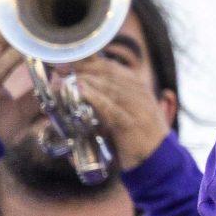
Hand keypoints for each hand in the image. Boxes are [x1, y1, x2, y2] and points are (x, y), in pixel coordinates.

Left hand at [67, 56, 172, 170]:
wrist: (157, 158)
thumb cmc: (136, 136)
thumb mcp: (124, 112)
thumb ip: (106, 100)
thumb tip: (78, 91)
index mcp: (137, 86)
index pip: (110, 66)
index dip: (88, 60)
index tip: (65, 58)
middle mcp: (138, 91)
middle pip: (107, 72)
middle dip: (81, 67)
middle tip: (58, 66)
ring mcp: (136, 106)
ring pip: (108, 86)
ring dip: (82, 80)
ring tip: (61, 78)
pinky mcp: (131, 123)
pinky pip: (110, 107)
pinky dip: (94, 97)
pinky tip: (81, 90)